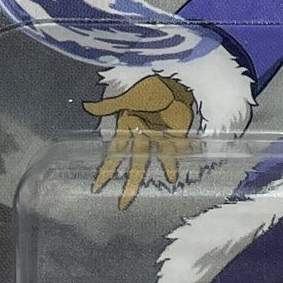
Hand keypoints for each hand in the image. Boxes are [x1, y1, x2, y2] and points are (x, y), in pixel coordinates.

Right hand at [84, 72, 197, 207]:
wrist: (168, 77)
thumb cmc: (144, 87)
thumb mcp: (126, 96)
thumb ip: (107, 105)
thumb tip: (86, 106)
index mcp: (128, 128)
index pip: (115, 156)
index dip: (107, 172)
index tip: (96, 188)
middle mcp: (144, 135)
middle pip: (137, 165)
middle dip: (131, 185)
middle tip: (123, 204)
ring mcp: (161, 134)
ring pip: (163, 157)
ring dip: (168, 169)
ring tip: (171, 183)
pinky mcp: (178, 129)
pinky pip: (183, 145)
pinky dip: (189, 151)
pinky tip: (195, 159)